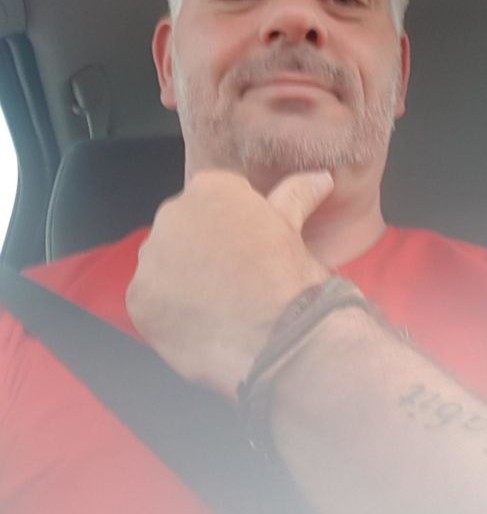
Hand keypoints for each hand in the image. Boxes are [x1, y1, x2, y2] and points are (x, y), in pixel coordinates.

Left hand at [126, 170, 332, 398]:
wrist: (280, 336)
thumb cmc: (292, 280)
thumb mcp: (294, 229)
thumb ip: (296, 194)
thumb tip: (321, 177)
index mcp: (211, 187)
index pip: (213, 202)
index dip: (233, 230)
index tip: (248, 252)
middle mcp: (173, 213)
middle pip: (182, 231)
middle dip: (202, 253)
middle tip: (233, 281)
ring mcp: (151, 256)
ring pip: (163, 266)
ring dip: (182, 282)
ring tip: (218, 307)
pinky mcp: (138, 298)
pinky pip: (149, 302)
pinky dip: (169, 314)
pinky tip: (200, 325)